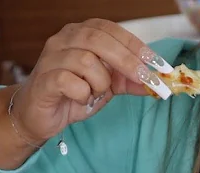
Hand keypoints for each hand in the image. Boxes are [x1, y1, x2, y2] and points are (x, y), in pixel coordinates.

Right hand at [9, 18, 173, 141]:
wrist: (40, 115)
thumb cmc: (73, 93)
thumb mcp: (108, 86)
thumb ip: (131, 81)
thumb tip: (158, 82)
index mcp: (81, 33)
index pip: (112, 30)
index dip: (137, 46)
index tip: (158, 64)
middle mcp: (64, 39)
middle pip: (99, 40)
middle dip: (127, 61)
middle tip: (145, 79)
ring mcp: (51, 57)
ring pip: (86, 61)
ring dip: (100, 82)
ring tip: (96, 93)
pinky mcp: (44, 79)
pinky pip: (70, 81)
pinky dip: (83, 93)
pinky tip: (81, 99)